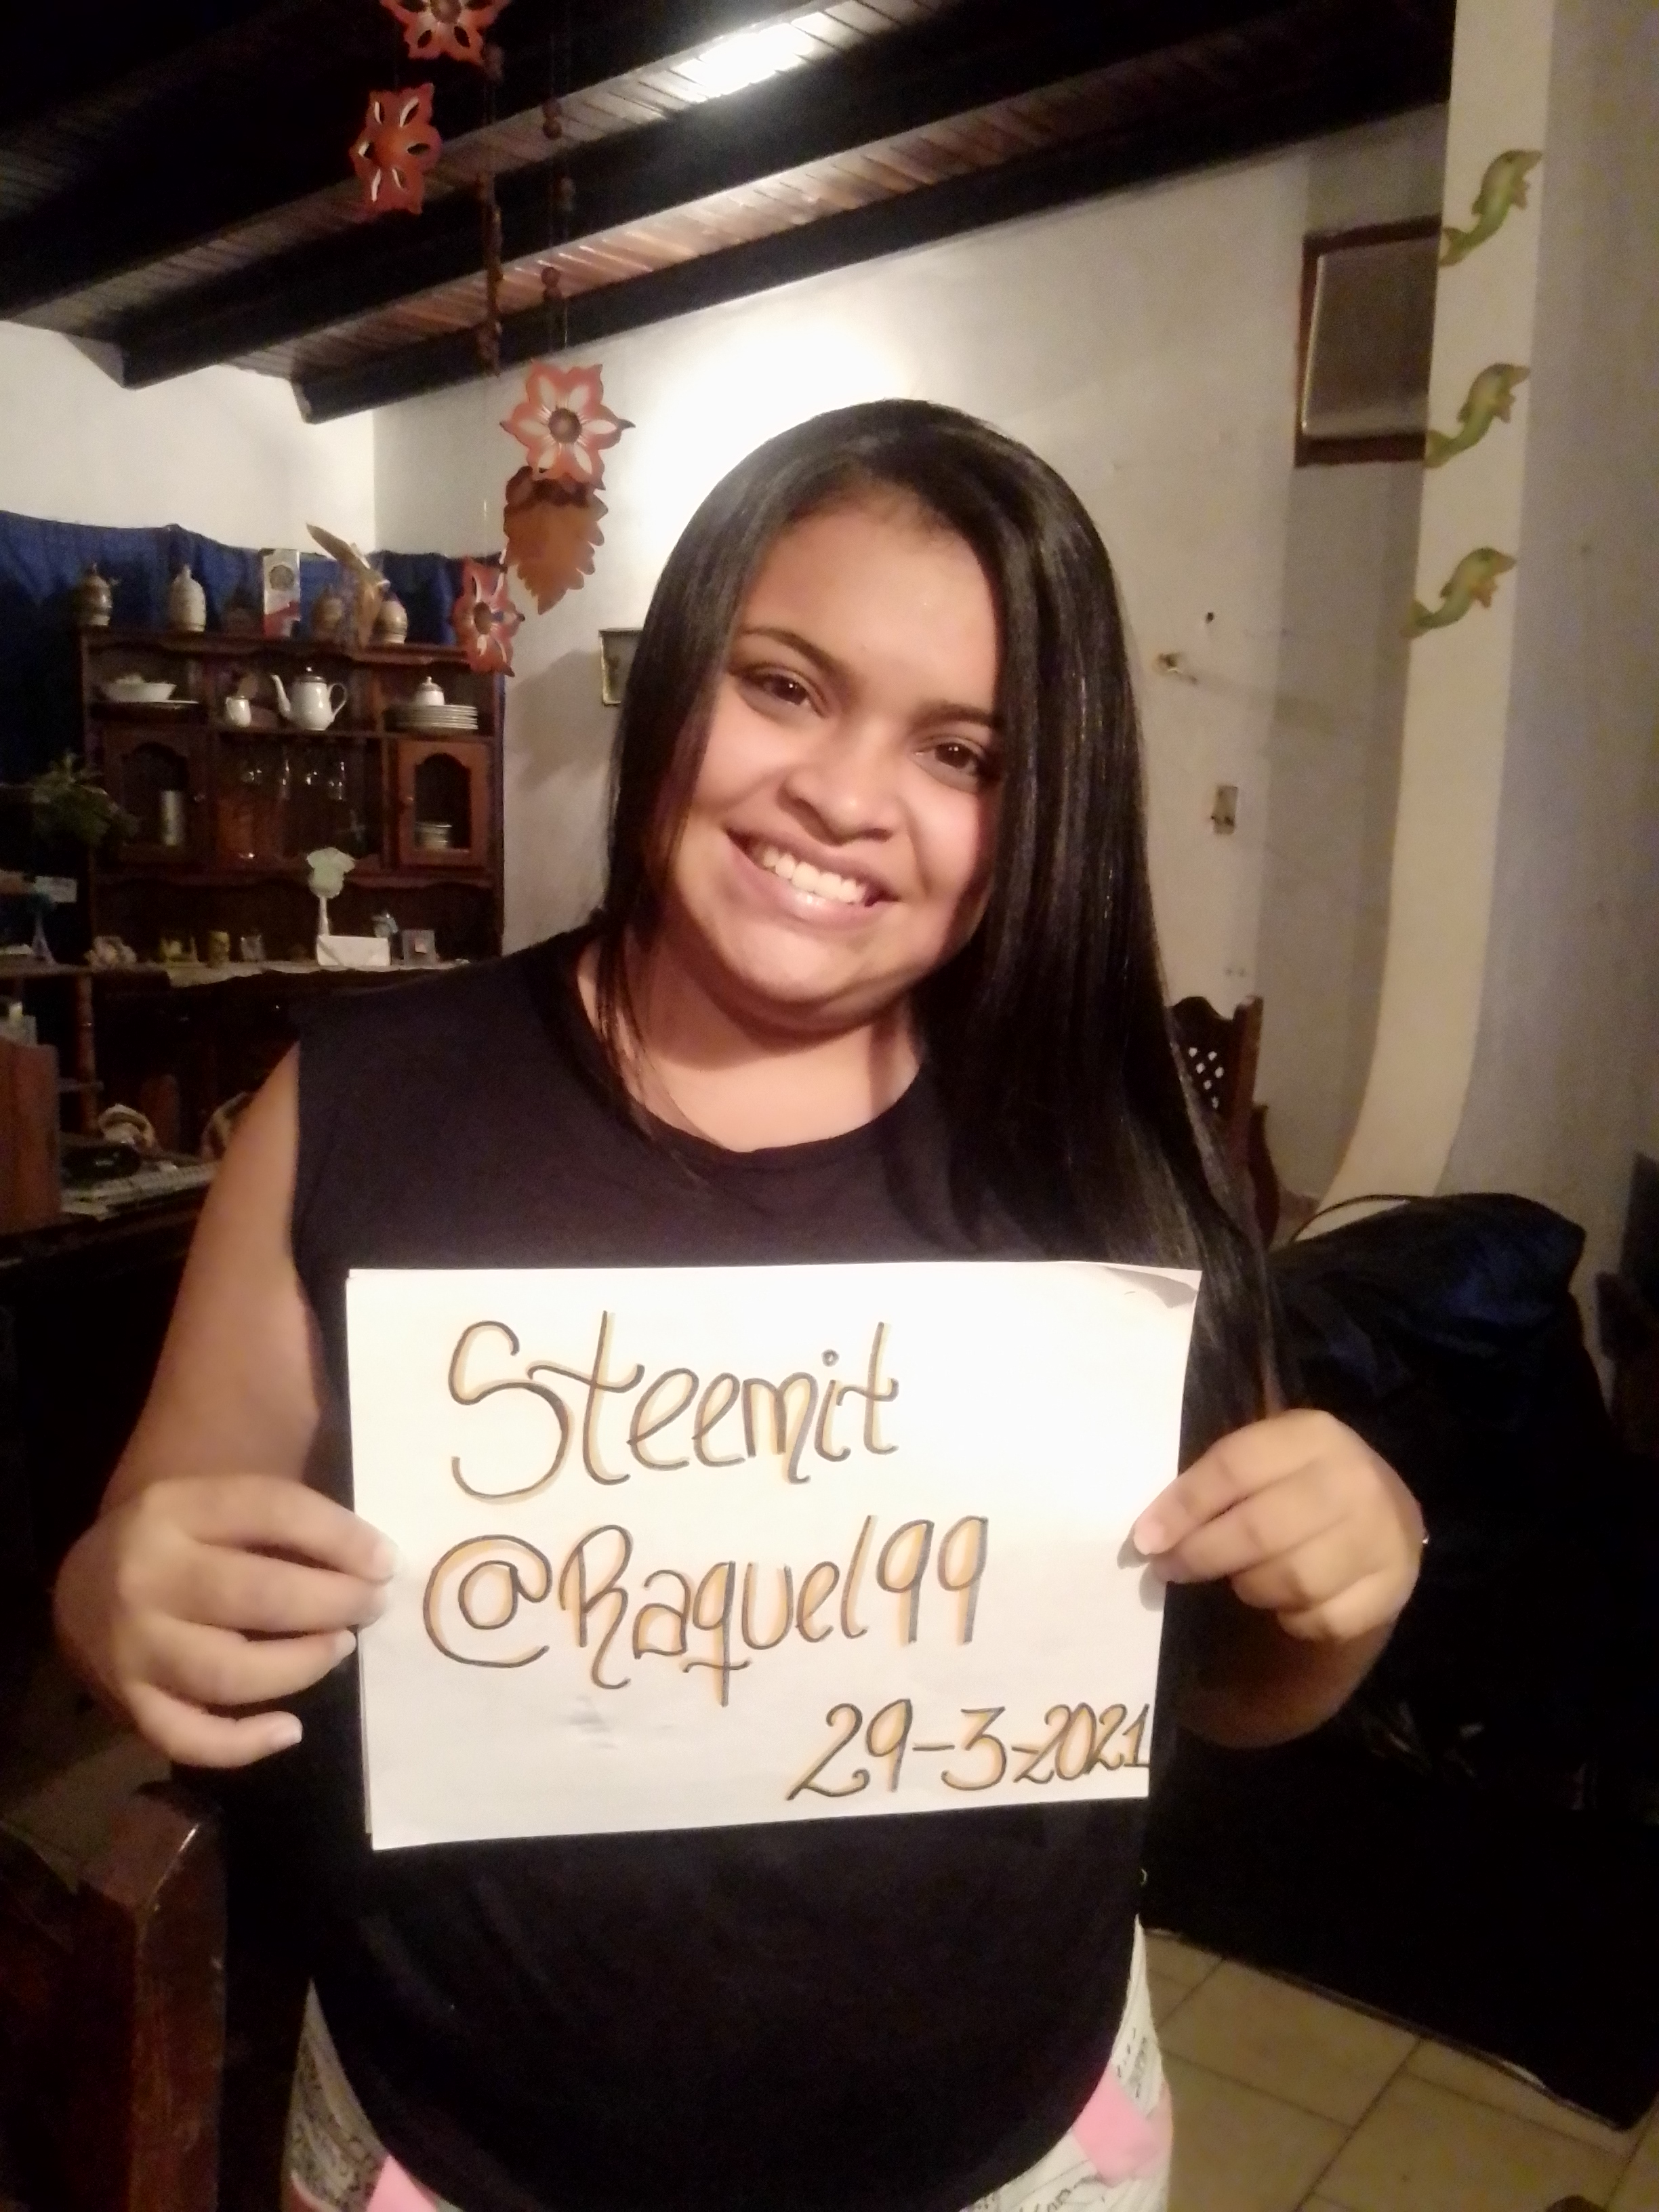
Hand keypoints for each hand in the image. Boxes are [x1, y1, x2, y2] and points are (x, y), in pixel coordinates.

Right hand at [54, 1474, 395, 1767]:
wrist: (82, 1583)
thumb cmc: (179, 1539)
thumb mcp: (218, 1503)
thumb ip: (284, 1520)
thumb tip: (374, 1559)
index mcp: (175, 1508)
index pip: (272, 1511)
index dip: (340, 1537)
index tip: (385, 1561)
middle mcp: (147, 1576)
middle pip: (258, 1595)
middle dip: (332, 1603)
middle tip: (372, 1605)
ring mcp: (132, 1647)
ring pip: (229, 1672)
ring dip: (301, 1666)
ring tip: (340, 1648)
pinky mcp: (126, 1705)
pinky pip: (189, 1738)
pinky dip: (244, 1743)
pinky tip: (290, 1729)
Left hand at [1131, 1410, 1423, 1643]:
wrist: (1384, 1513)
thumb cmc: (1300, 1484)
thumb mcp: (1265, 1460)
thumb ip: (1215, 1484)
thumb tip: (1152, 1533)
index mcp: (1312, 1435)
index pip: (1234, 1467)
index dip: (1183, 1506)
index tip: (1145, 1539)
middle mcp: (1353, 1480)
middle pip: (1260, 1529)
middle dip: (1202, 1554)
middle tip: (1170, 1568)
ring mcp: (1381, 1536)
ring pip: (1292, 1579)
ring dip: (1250, 1586)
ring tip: (1241, 1577)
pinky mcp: (1392, 1588)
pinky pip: (1323, 1619)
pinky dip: (1293, 1618)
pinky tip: (1288, 1601)